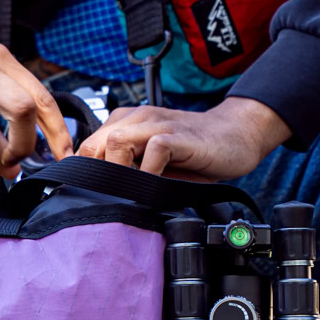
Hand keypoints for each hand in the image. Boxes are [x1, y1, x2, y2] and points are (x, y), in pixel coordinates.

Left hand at [77, 96, 291, 178]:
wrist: (236, 136)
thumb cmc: (193, 154)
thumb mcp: (152, 165)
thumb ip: (127, 173)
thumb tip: (98, 199)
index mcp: (125, 124)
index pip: (86, 149)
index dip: (83, 175)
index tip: (88, 198)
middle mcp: (137, 119)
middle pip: (94, 145)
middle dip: (95, 176)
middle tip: (108, 199)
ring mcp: (158, 125)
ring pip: (117, 141)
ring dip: (118, 171)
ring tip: (129, 192)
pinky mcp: (178, 135)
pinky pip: (154, 149)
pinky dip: (150, 172)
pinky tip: (155, 186)